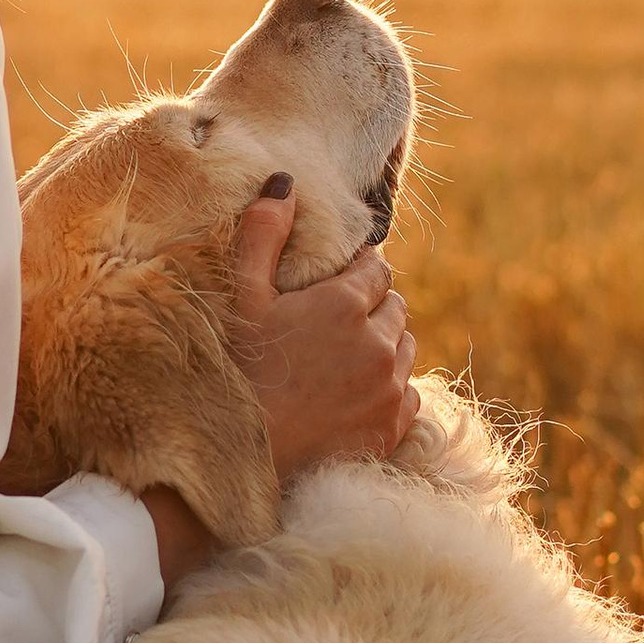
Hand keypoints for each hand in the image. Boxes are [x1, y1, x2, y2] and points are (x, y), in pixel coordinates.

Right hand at [228, 190, 416, 480]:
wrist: (240, 461)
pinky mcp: (392, 428)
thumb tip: (285, 181)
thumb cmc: (233, 372)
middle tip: (337, 318)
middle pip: (394, 305)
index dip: (357, 270)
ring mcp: (389, 388)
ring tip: (348, 353)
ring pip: (405, 346)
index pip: (376, 269)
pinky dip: (391, 386)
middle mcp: (377, 343)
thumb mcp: (241, 296)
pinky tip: (360, 392)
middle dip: (372, 304)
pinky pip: (410, 392)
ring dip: (385, 343)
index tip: (335, 280)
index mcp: (343, 304)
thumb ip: (264, 233)